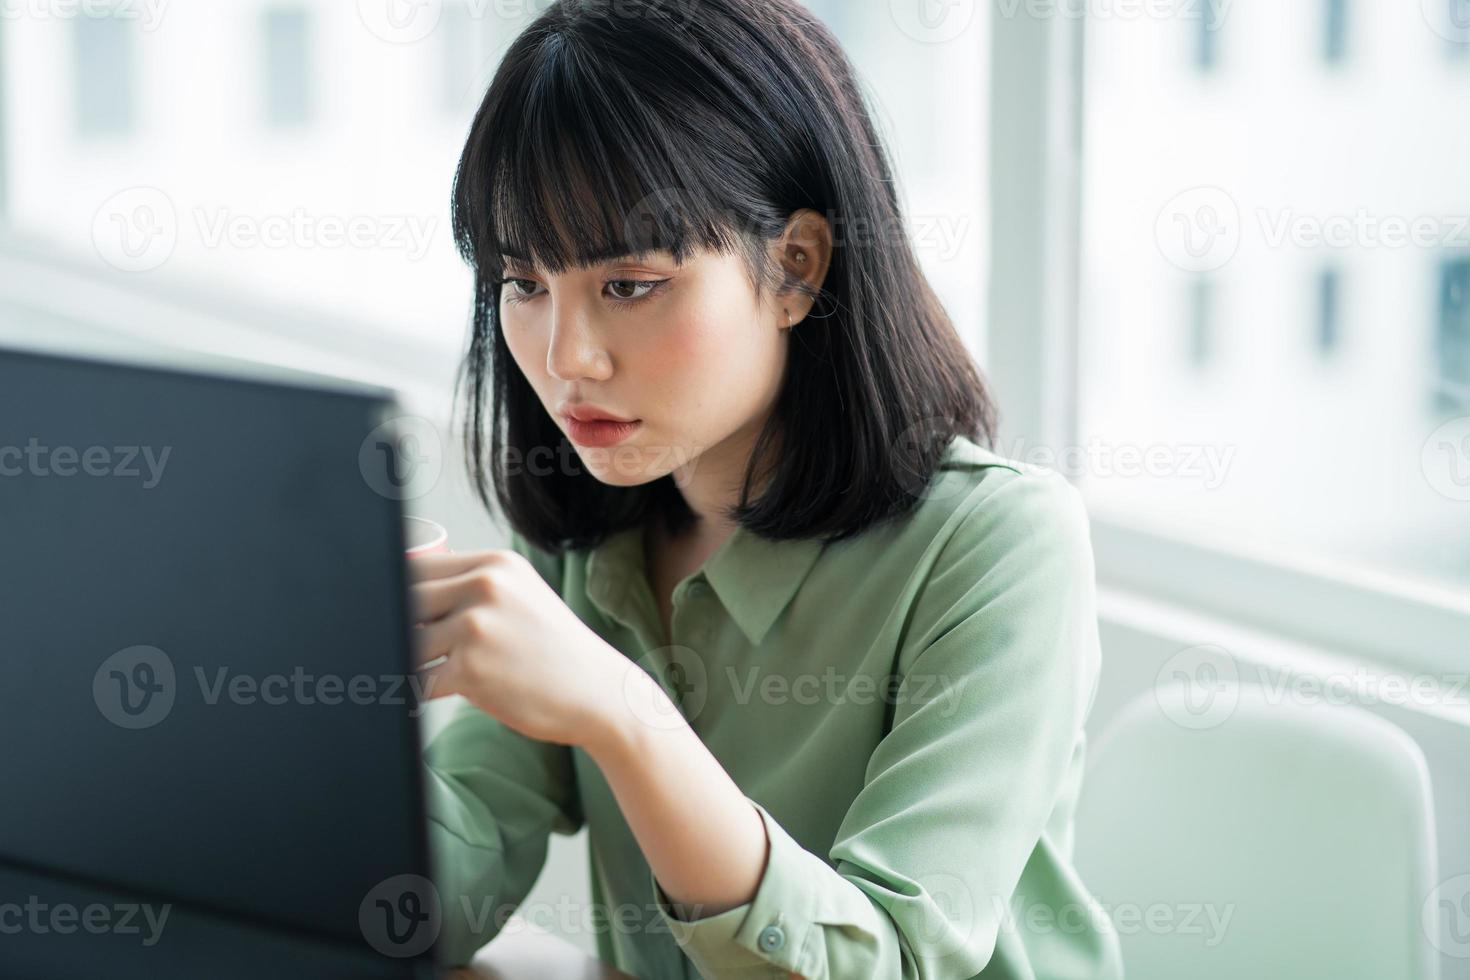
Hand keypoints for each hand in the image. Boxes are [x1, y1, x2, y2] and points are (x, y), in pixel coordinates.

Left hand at [408, 549, 632, 747]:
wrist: (598, 693)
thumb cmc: (554, 650)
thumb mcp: (521, 596)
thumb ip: (473, 585)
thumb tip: (408, 592)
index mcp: (496, 564)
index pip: (418, 566)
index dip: (399, 592)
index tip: (398, 613)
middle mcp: (485, 587)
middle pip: (406, 600)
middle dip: (403, 626)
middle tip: (412, 648)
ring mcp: (477, 627)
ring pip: (409, 641)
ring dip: (412, 661)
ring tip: (432, 672)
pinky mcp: (470, 669)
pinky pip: (419, 680)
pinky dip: (420, 691)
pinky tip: (439, 692)